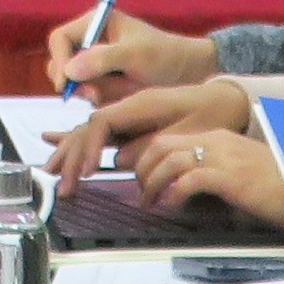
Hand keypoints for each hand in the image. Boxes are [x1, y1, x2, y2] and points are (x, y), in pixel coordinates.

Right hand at [45, 9, 217, 104]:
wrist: (193, 75)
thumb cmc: (165, 55)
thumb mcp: (135, 55)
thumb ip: (101, 59)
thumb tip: (69, 71)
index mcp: (94, 24)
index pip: (60, 39)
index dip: (58, 60)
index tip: (67, 83)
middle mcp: (91, 42)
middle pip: (62, 63)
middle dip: (77, 81)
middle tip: (94, 95)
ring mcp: (97, 64)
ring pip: (78, 83)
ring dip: (96, 92)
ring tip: (123, 92)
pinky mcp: (106, 83)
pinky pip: (92, 95)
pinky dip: (105, 100)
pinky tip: (126, 96)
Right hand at [47, 75, 246, 183]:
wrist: (230, 98)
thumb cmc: (213, 111)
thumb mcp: (189, 130)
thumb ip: (151, 143)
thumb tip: (121, 159)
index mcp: (140, 103)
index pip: (101, 123)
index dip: (89, 147)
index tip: (87, 171)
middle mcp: (128, 106)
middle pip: (89, 128)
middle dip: (72, 155)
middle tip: (63, 185)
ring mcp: (129, 113)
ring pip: (91, 130)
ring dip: (71, 151)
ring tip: (53, 172)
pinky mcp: (133, 122)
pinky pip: (101, 132)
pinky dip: (81, 142)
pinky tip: (60, 144)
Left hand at [126, 122, 283, 228]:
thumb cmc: (281, 187)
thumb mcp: (242, 171)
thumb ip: (215, 171)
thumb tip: (186, 188)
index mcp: (219, 139)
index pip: (170, 140)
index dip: (149, 158)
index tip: (143, 177)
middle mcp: (218, 143)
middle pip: (162, 146)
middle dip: (143, 168)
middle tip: (140, 191)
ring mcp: (224, 158)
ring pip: (170, 160)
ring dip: (152, 181)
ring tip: (149, 201)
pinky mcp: (231, 177)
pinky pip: (190, 179)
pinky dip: (174, 191)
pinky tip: (170, 204)